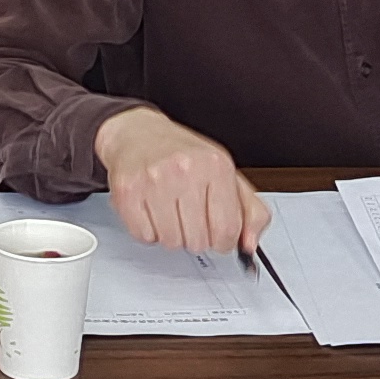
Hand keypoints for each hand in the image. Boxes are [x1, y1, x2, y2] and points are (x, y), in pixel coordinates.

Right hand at [91, 105, 267, 255]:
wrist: (138, 133)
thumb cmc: (183, 155)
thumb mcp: (226, 174)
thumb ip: (251, 211)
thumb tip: (250, 244)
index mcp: (216, 165)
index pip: (228, 229)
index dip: (224, 240)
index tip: (219, 234)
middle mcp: (186, 170)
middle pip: (198, 241)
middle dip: (196, 235)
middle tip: (190, 215)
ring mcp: (154, 180)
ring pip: (171, 241)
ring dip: (172, 233)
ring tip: (170, 209)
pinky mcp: (128, 191)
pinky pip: (145, 236)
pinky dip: (149, 230)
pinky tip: (152, 209)